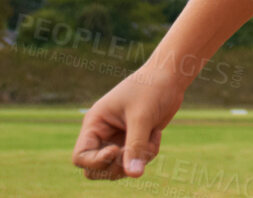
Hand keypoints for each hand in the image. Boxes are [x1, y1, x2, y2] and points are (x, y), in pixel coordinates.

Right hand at [71, 65, 183, 179]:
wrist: (172, 76)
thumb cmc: (153, 87)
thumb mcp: (142, 117)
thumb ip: (136, 146)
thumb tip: (134, 174)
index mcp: (95, 122)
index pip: (80, 157)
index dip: (95, 162)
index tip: (115, 150)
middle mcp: (103, 133)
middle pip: (96, 169)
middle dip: (117, 166)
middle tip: (138, 152)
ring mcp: (118, 139)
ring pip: (118, 168)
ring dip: (137, 159)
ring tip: (152, 138)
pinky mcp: (133, 141)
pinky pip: (135, 161)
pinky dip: (148, 153)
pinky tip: (157, 133)